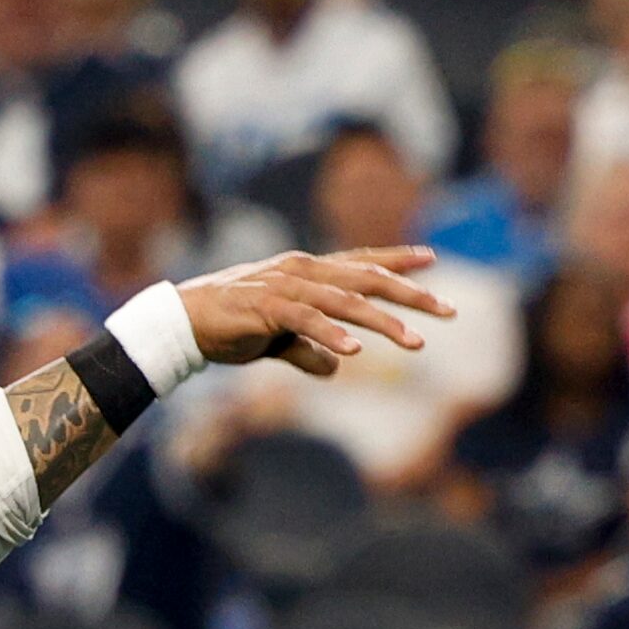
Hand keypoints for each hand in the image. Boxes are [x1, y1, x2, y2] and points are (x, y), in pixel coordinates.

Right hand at [177, 248, 453, 378]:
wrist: (181, 323)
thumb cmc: (227, 328)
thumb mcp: (277, 341)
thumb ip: (308, 351)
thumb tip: (334, 370)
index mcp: (306, 273)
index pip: (360, 262)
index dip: (397, 259)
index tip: (432, 260)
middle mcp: (301, 271)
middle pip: (367, 278)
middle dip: (410, 295)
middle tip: (447, 311)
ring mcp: (284, 286)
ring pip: (345, 301)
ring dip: (382, 324)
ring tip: (414, 343)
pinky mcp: (265, 307)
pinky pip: (306, 320)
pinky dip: (331, 334)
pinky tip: (354, 352)